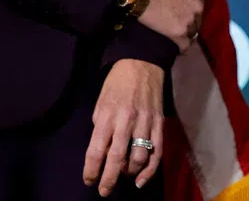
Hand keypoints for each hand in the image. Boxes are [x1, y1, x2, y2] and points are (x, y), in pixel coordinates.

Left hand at [82, 59, 162, 195]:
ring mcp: (145, 121)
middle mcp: (126, 120)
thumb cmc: (117, 83)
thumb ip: (101, 128)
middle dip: (109, 180)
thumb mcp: (101, 103)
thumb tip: (103, 152)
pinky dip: (150, 169)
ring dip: (129, 172)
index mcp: (107, 116)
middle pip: (117, 158)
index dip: (91, 171)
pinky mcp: (159, 121)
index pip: (96, 151)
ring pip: (139, 157)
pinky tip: (141, 179)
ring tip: (123, 175)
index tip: (89, 180)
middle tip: (104, 191)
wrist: (143, 61)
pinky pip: (157, 150)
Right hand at [137, 0, 203, 52]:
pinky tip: (174, 48)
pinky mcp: (178, 32)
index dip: (190, 8)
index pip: (199, 3)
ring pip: (193, 32)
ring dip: (186, 35)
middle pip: (198, 18)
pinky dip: (181, 48)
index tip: (182, 11)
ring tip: (175, 38)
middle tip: (176, 24)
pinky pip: (184, 45)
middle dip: (189, 21)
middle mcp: (198, 5)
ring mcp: (189, 19)